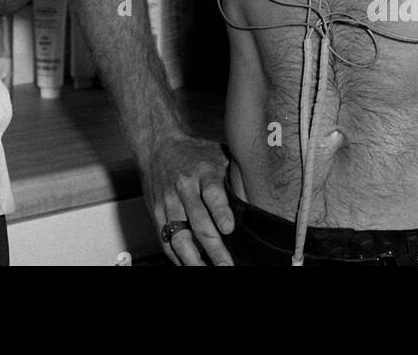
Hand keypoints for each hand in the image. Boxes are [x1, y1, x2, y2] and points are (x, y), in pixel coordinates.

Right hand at [141, 133, 235, 265]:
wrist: (157, 145)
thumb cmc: (194, 153)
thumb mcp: (218, 155)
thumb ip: (234, 177)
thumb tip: (260, 197)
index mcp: (203, 172)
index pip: (212, 193)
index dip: (221, 212)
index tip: (229, 228)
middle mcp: (184, 188)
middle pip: (198, 221)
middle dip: (213, 247)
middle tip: (226, 265)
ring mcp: (168, 202)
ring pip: (179, 236)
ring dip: (194, 259)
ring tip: (207, 271)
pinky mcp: (157, 213)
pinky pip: (166, 240)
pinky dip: (177, 257)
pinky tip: (189, 265)